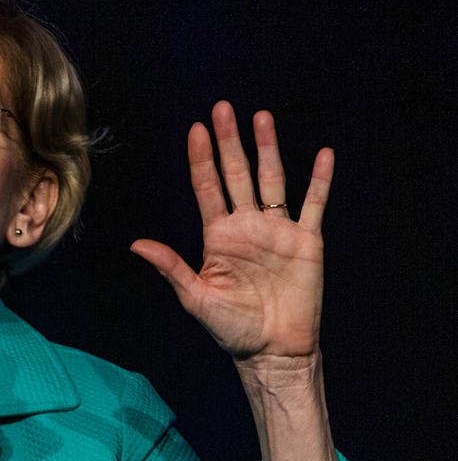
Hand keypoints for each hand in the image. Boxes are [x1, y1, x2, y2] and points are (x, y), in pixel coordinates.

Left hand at [131, 101, 333, 361]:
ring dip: (268, 148)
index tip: (196, 130)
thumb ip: (171, 267)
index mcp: (218, 236)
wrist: (271, 351)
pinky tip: (324, 154)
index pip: (208, 188)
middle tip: (223, 109)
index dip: (202, 159)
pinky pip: (314, 205)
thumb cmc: (231, 328)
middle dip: (230, 142)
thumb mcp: (196, 297)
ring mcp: (277, 231)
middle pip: (237, 174)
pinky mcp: (307, 242)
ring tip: (261, 117)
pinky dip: (320, 180)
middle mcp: (247, 226)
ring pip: (272, 180)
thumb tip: (136, 244)